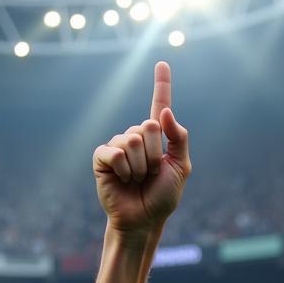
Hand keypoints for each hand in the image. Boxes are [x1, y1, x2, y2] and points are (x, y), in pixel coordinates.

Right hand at [93, 62, 190, 233]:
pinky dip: (124, 170)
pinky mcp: (102, 157)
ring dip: (140, 167)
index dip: (161, 85)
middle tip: (150, 174)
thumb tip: (164, 112)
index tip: (163, 62)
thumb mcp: (180, 168)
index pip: (159, 106)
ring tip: (136, 180)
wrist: (144, 219)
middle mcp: (135, 137)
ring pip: (132, 141)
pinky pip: (116, 153)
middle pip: (148, 127)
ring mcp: (117, 145)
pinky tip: (122, 180)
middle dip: (154, 156)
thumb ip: (178, 139)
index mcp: (156, 139)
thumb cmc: (162, 197)